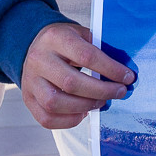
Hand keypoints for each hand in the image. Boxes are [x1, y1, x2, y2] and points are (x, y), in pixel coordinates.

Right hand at [20, 22, 135, 130]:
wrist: (33, 44)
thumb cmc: (64, 41)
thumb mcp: (80, 34)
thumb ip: (98, 49)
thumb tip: (123, 72)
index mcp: (55, 38)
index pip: (86, 56)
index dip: (110, 69)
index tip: (128, 78)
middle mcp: (38, 59)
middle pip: (71, 83)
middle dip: (101, 91)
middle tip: (119, 92)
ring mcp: (30, 81)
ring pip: (56, 103)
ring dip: (85, 106)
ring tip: (101, 102)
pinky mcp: (27, 98)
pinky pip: (46, 118)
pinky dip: (69, 120)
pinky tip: (83, 112)